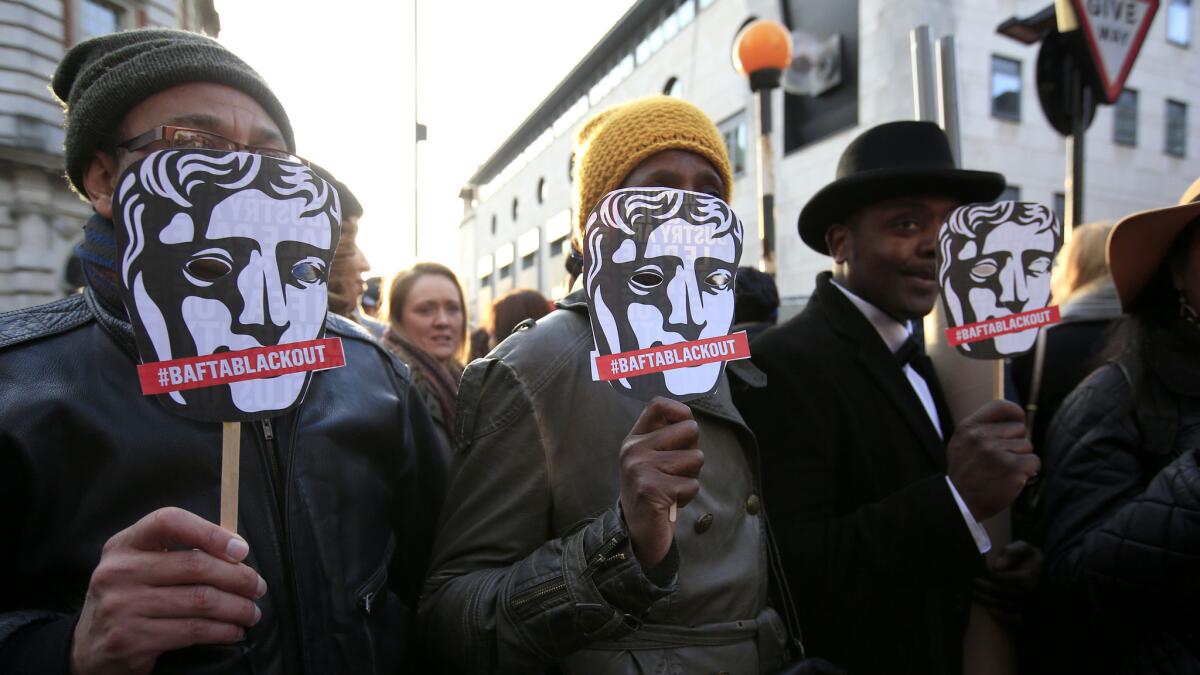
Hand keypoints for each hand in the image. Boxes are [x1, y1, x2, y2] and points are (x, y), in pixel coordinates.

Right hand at [71, 507, 266, 674]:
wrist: (87, 647)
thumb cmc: (129, 598)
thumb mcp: (140, 566)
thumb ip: (178, 553)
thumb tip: (236, 551)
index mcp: (124, 545)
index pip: (169, 521)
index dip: (210, 532)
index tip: (241, 549)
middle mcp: (119, 572)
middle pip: (195, 565)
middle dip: (238, 577)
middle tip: (258, 587)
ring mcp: (123, 607)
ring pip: (200, 601)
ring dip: (237, 608)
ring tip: (251, 612)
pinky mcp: (132, 640)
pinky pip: (193, 631)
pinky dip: (223, 631)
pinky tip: (233, 631)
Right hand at [619, 397, 702, 569]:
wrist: (637, 534)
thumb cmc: (655, 493)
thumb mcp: (655, 460)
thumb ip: (669, 439)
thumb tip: (692, 421)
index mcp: (634, 439)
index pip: (659, 404)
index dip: (682, 412)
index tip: (686, 430)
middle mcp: (633, 450)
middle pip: (689, 429)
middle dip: (694, 452)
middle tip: (677, 473)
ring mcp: (639, 469)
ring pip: (695, 457)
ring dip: (691, 478)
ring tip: (672, 489)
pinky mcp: (650, 490)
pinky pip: (691, 484)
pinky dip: (687, 497)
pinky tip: (670, 503)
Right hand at [947, 400, 1039, 520]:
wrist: (959, 504)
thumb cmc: (966, 475)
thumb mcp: (963, 444)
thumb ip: (982, 430)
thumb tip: (1014, 420)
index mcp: (968, 428)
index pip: (1000, 406)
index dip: (1014, 412)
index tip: (1019, 421)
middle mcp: (982, 437)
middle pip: (1019, 429)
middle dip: (1016, 443)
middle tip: (1001, 460)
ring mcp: (997, 452)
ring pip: (1027, 446)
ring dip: (1021, 459)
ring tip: (1003, 471)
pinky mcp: (1012, 468)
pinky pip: (1034, 461)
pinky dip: (1029, 471)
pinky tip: (1013, 479)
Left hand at [973, 540, 1042, 627]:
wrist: (1044, 573)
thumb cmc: (1029, 558)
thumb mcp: (1023, 548)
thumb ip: (1011, 552)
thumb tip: (997, 566)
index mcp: (1029, 577)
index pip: (1003, 579)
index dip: (991, 576)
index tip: (981, 571)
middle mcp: (1029, 594)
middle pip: (1001, 593)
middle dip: (985, 588)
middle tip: (973, 582)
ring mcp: (1028, 604)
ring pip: (1004, 606)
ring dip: (987, 601)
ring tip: (974, 593)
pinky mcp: (1027, 612)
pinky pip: (1014, 619)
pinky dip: (1002, 617)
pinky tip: (989, 610)